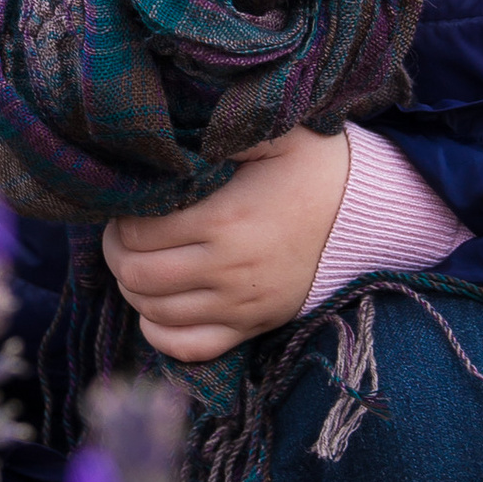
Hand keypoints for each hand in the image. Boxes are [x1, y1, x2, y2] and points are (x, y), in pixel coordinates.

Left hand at [101, 124, 351, 361]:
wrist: (365, 215)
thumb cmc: (312, 167)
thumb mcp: (271, 134)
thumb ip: (218, 133)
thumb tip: (168, 138)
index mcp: (225, 220)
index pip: (138, 232)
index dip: (120, 218)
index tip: (128, 204)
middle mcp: (229, 269)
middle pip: (137, 276)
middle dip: (117, 253)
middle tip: (122, 232)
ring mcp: (240, 304)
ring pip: (154, 313)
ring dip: (133, 288)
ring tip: (139, 261)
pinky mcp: (253, 325)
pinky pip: (189, 348)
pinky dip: (159, 332)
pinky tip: (157, 306)